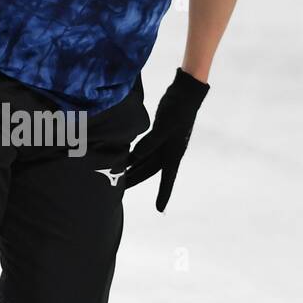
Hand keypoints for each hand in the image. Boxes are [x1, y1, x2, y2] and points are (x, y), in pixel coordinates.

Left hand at [123, 68, 209, 211]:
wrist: (185, 93)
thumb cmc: (178, 110)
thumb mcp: (165, 127)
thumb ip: (150, 143)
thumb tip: (136, 158)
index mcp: (174, 153)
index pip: (167, 179)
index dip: (164, 194)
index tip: (160, 210)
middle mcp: (169, 151)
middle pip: (150, 170)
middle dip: (136, 180)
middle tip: (120, 191)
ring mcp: (163, 142)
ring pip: (145, 160)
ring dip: (133, 167)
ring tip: (118, 175)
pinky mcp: (158, 133)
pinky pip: (144, 148)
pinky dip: (135, 154)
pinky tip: (124, 157)